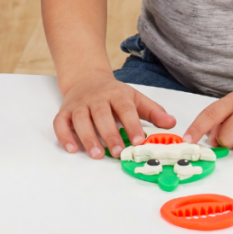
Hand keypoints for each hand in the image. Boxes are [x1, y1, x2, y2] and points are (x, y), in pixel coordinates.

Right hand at [53, 74, 176, 158]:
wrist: (86, 79)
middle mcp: (96, 98)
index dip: (132, 124)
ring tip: (97, 154)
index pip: (125, 108)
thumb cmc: (113, 94)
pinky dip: (64, 136)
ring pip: (81, 119)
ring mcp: (79, 104)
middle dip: (109, 134)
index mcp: (117, 93)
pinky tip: (72, 149)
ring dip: (88, 137)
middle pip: (101, 114)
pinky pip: (60, 123)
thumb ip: (153, 112)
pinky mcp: (65, 111)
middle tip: (117, 152)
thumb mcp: (136, 98)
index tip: (139, 140)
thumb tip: (172, 123)